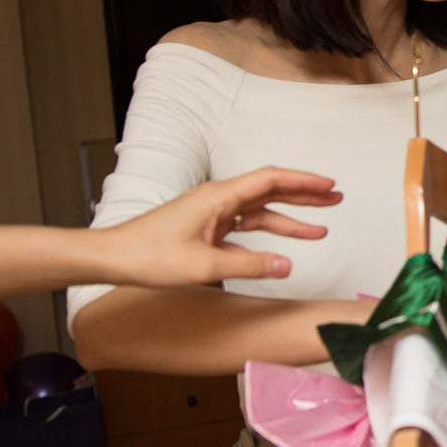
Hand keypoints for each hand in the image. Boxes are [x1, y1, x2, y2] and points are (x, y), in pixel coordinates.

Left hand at [94, 167, 341, 285]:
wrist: (111, 258)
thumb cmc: (147, 255)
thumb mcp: (204, 266)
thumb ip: (249, 266)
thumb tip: (287, 265)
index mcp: (218, 197)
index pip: (271, 180)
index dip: (303, 182)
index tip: (329, 185)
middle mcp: (217, 200)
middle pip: (270, 191)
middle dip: (304, 195)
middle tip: (335, 199)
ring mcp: (211, 215)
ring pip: (259, 213)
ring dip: (289, 220)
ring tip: (319, 230)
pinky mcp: (205, 230)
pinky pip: (243, 231)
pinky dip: (264, 239)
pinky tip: (279, 252)